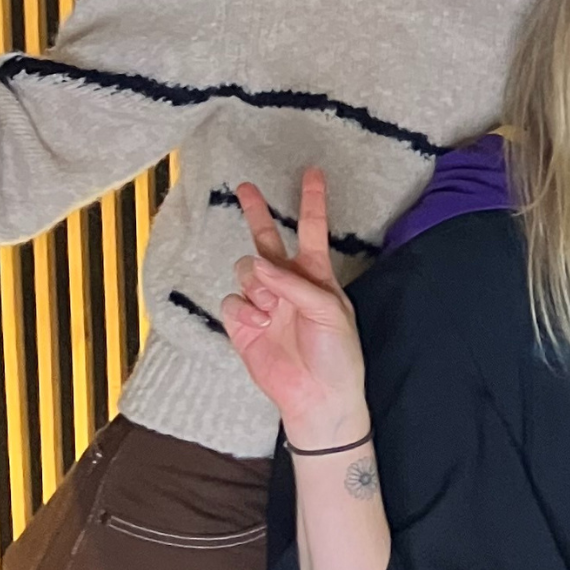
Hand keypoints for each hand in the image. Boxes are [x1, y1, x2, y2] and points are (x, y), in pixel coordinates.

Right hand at [223, 168, 369, 449]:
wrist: (316, 397)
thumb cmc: (336, 354)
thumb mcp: (329, 312)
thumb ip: (295, 284)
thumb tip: (260, 265)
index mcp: (316, 276)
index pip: (313, 230)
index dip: (312, 201)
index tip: (312, 172)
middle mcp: (287, 283)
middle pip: (267, 239)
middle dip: (257, 212)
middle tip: (246, 186)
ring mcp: (263, 302)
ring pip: (245, 270)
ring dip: (257, 284)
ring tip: (272, 309)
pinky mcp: (242, 324)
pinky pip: (232, 302)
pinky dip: (244, 312)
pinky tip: (258, 328)